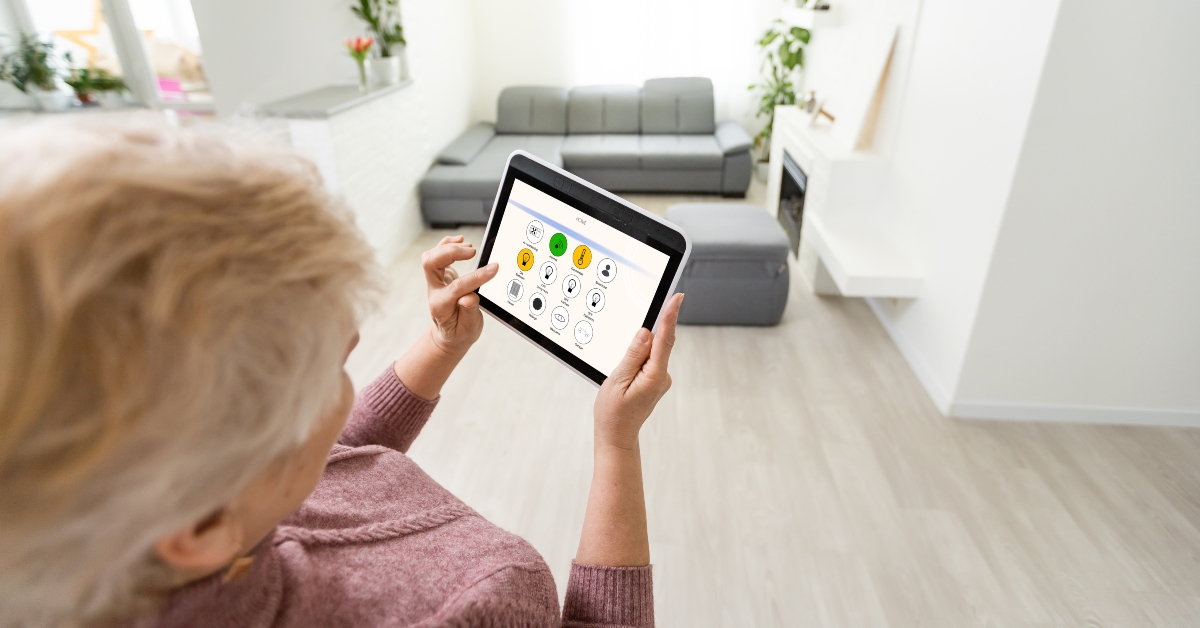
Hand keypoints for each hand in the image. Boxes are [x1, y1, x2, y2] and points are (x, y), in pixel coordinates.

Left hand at [421, 235, 498, 356]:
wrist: (450, 334)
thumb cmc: (460, 332)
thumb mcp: (469, 330)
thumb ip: (469, 313)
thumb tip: (469, 298)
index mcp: (441, 306)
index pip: (457, 286)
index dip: (477, 277)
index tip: (493, 269)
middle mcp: (435, 291)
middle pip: (431, 264)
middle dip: (451, 252)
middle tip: (472, 251)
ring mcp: (436, 282)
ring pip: (431, 256)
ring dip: (449, 247)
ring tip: (469, 247)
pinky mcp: (440, 275)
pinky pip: (437, 254)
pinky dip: (447, 244)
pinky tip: (459, 241)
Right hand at [593, 293, 683, 450]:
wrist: (617, 435)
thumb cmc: (613, 413)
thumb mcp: (617, 381)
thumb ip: (632, 356)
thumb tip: (645, 333)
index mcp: (653, 376)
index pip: (664, 339)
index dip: (670, 316)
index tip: (676, 297)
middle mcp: (662, 377)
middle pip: (658, 343)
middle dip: (644, 335)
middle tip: (630, 346)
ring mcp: (660, 379)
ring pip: (650, 352)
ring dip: (635, 352)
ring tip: (619, 376)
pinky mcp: (655, 380)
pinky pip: (648, 360)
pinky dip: (637, 358)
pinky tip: (624, 374)